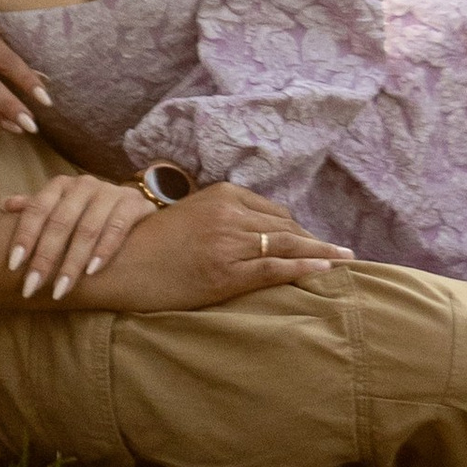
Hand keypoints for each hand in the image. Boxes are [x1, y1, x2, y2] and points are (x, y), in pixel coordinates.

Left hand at [2, 173, 151, 303]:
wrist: (131, 206)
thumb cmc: (84, 213)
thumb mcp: (59, 209)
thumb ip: (35, 209)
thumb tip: (5, 205)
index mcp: (61, 185)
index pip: (38, 209)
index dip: (25, 236)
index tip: (13, 265)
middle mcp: (84, 185)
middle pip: (60, 222)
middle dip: (45, 258)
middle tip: (32, 287)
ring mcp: (110, 192)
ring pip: (87, 228)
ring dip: (72, 261)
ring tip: (60, 288)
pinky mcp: (134, 203)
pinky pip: (118, 227)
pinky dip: (104, 249)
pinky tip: (92, 271)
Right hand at [72, 182, 351, 315]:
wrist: (120, 263)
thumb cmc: (151, 244)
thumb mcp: (189, 216)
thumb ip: (221, 216)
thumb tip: (250, 230)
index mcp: (222, 195)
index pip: (273, 212)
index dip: (297, 230)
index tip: (315, 241)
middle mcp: (230, 213)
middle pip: (285, 227)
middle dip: (314, 240)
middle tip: (340, 252)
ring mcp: (230, 242)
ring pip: (288, 245)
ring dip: (322, 252)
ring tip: (347, 260)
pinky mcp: (227, 272)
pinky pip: (275, 268)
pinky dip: (306, 267)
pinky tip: (326, 270)